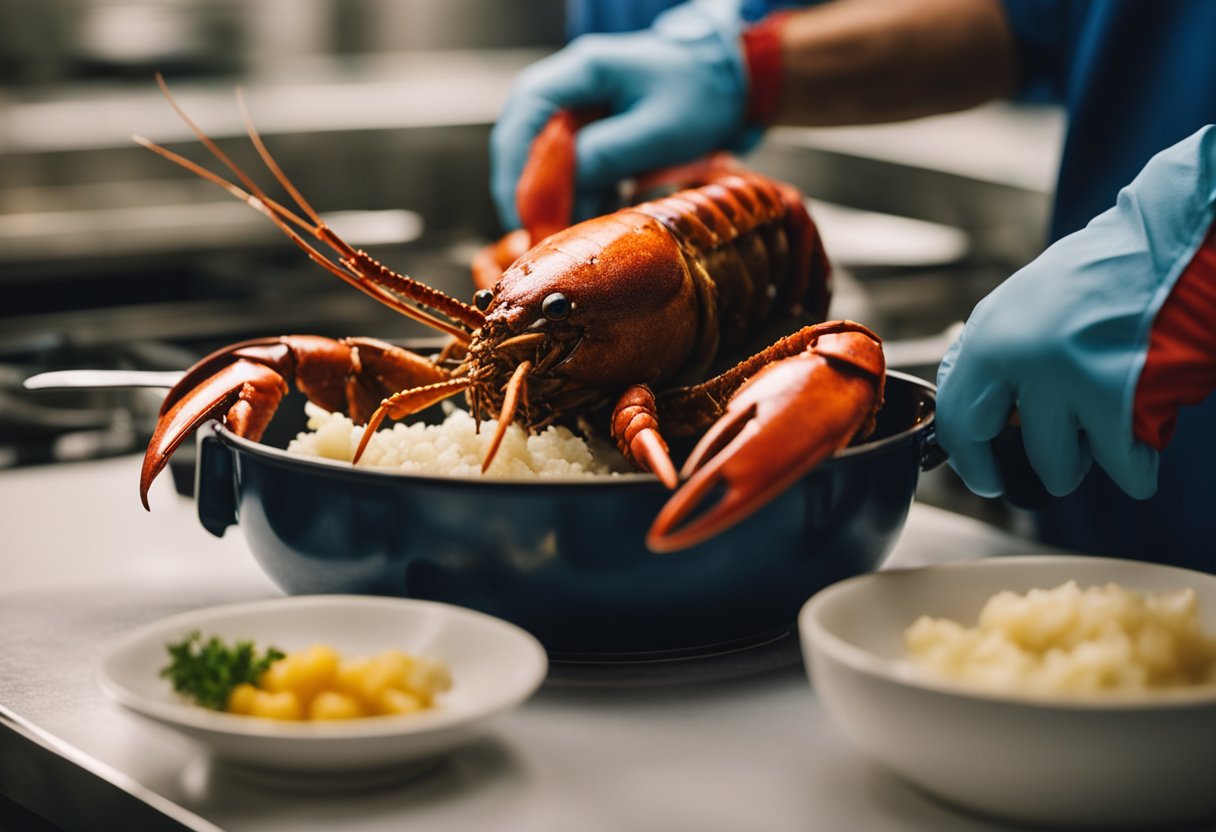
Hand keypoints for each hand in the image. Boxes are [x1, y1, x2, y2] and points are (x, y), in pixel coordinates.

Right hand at [490, 0, 757, 229]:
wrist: (732, 83)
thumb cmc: (701, 96)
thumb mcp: (657, 132)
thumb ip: (606, 155)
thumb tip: (565, 187)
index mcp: (583, 71)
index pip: (527, 112)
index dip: (517, 162)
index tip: (522, 206)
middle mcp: (573, 85)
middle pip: (525, 136)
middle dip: (528, 187)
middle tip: (534, 230)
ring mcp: (582, 107)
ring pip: (546, 155)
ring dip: (554, 197)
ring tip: (566, 233)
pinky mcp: (595, 129)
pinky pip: (572, 165)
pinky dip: (579, 194)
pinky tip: (593, 217)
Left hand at [936, 126, 1215, 500]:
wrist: (1173, 244)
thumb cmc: (1106, 274)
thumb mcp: (1026, 302)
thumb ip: (997, 355)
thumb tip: (973, 412)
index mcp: (990, 334)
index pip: (955, 416)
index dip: (967, 457)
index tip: (982, 477)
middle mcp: (1018, 357)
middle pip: (991, 446)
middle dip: (1012, 473)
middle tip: (1042, 476)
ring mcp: (1065, 380)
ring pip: (1058, 466)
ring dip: (1082, 461)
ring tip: (1103, 429)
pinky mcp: (1117, 400)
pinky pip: (1122, 467)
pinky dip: (1136, 466)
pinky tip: (1142, 436)